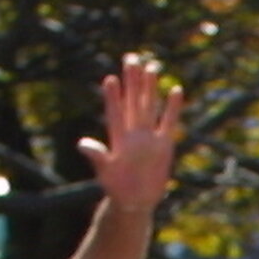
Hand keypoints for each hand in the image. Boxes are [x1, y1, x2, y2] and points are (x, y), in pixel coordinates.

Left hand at [79, 54, 184, 216]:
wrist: (134, 200)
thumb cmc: (116, 187)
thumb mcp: (105, 172)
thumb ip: (97, 156)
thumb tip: (82, 144)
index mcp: (118, 139)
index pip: (115, 113)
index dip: (113, 97)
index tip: (111, 79)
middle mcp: (133, 133)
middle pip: (133, 102)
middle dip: (132, 81)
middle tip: (131, 58)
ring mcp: (149, 137)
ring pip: (149, 107)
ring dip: (150, 88)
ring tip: (151, 67)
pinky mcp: (164, 144)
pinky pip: (169, 122)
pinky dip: (173, 108)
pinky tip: (175, 90)